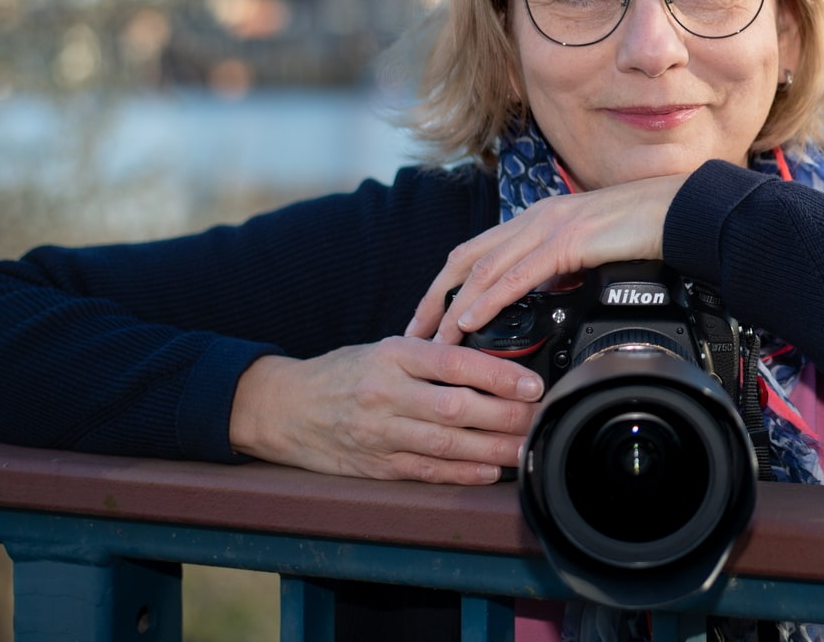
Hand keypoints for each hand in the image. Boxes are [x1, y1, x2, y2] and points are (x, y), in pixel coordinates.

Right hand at [228, 338, 543, 483]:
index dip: (499, 375)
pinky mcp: (375, 466)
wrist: (284, 407)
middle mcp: (386, 394)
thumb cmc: (344, 373)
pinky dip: (461, 474)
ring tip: (526, 447)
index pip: (455, 363)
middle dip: (506, 416)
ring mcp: (379, 434)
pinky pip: (426, 472)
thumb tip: (491, 363)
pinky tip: (489, 471)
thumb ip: (431, 355)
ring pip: (447, 445)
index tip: (532, 383)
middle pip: (457, 408)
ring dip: (493, 450)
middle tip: (540, 417)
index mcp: (393, 356)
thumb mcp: (385, 349)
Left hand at [405, 172, 686, 345]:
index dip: (449, 283)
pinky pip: (516, 276)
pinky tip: (470, 320)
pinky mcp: (568, 241)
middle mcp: (536, 218)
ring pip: (484, 269)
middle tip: (415, 332)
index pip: (479, 250)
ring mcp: (550, 227)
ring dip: (454, 307)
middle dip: (435, 297)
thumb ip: (565, 266)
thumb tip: (550, 291)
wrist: (679, 212)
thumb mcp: (591, 249)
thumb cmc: (645, 229)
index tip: (432, 315)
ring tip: (436, 340)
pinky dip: (487, 300)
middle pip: (467, 258)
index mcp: (539, 218)